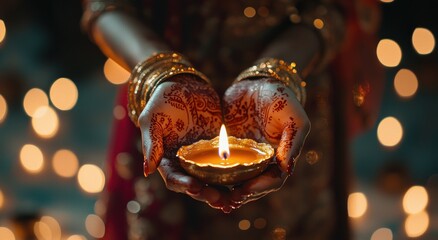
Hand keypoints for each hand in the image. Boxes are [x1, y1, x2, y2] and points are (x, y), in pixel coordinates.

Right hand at [138, 75, 237, 211]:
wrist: (182, 84)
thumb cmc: (161, 100)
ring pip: (213, 180)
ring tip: (235, 198)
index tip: (195, 186)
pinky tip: (247, 180)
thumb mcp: (152, 119)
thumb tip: (147, 171)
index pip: (174, 179)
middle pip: (196, 185)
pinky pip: (228, 165)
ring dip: (223, 191)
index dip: (184, 185)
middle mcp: (185, 164)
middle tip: (220, 200)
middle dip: (207, 194)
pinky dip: (236, 175)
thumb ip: (151, 144)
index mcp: (168, 160)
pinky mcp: (219, 149)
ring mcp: (203, 158)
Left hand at [223, 78, 309, 205]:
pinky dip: (211, 175)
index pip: (272, 180)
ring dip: (224, 191)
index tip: (244, 191)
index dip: (259, 188)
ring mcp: (243, 157)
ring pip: (234, 180)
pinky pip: (218, 166)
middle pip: (251, 186)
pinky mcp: (226, 150)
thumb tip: (287, 169)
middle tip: (225, 201)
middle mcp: (261, 162)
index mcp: (279, 158)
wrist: (258, 83)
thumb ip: (292, 142)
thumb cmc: (282, 99)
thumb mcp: (294, 118)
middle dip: (239, 195)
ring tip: (211, 196)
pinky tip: (199, 180)